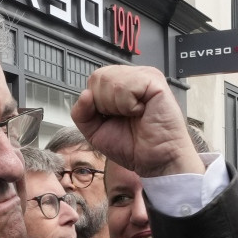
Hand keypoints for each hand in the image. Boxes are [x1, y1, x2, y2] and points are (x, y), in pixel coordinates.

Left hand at [71, 66, 203, 177]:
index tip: (112, 118)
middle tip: (124, 117)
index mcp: (121, 84)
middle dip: (104, 104)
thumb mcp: (96, 131)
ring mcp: (145, 76)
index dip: (95, 103)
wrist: (155, 161)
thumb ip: (82, 114)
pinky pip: (125, 87)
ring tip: (134, 115)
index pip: (94, 80)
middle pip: (98, 77)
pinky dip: (128, 106)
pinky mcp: (155, 82)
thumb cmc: (133, 146)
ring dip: (117, 106)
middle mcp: (133, 76)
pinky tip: (141, 112)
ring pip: (109, 81)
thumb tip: (84, 94)